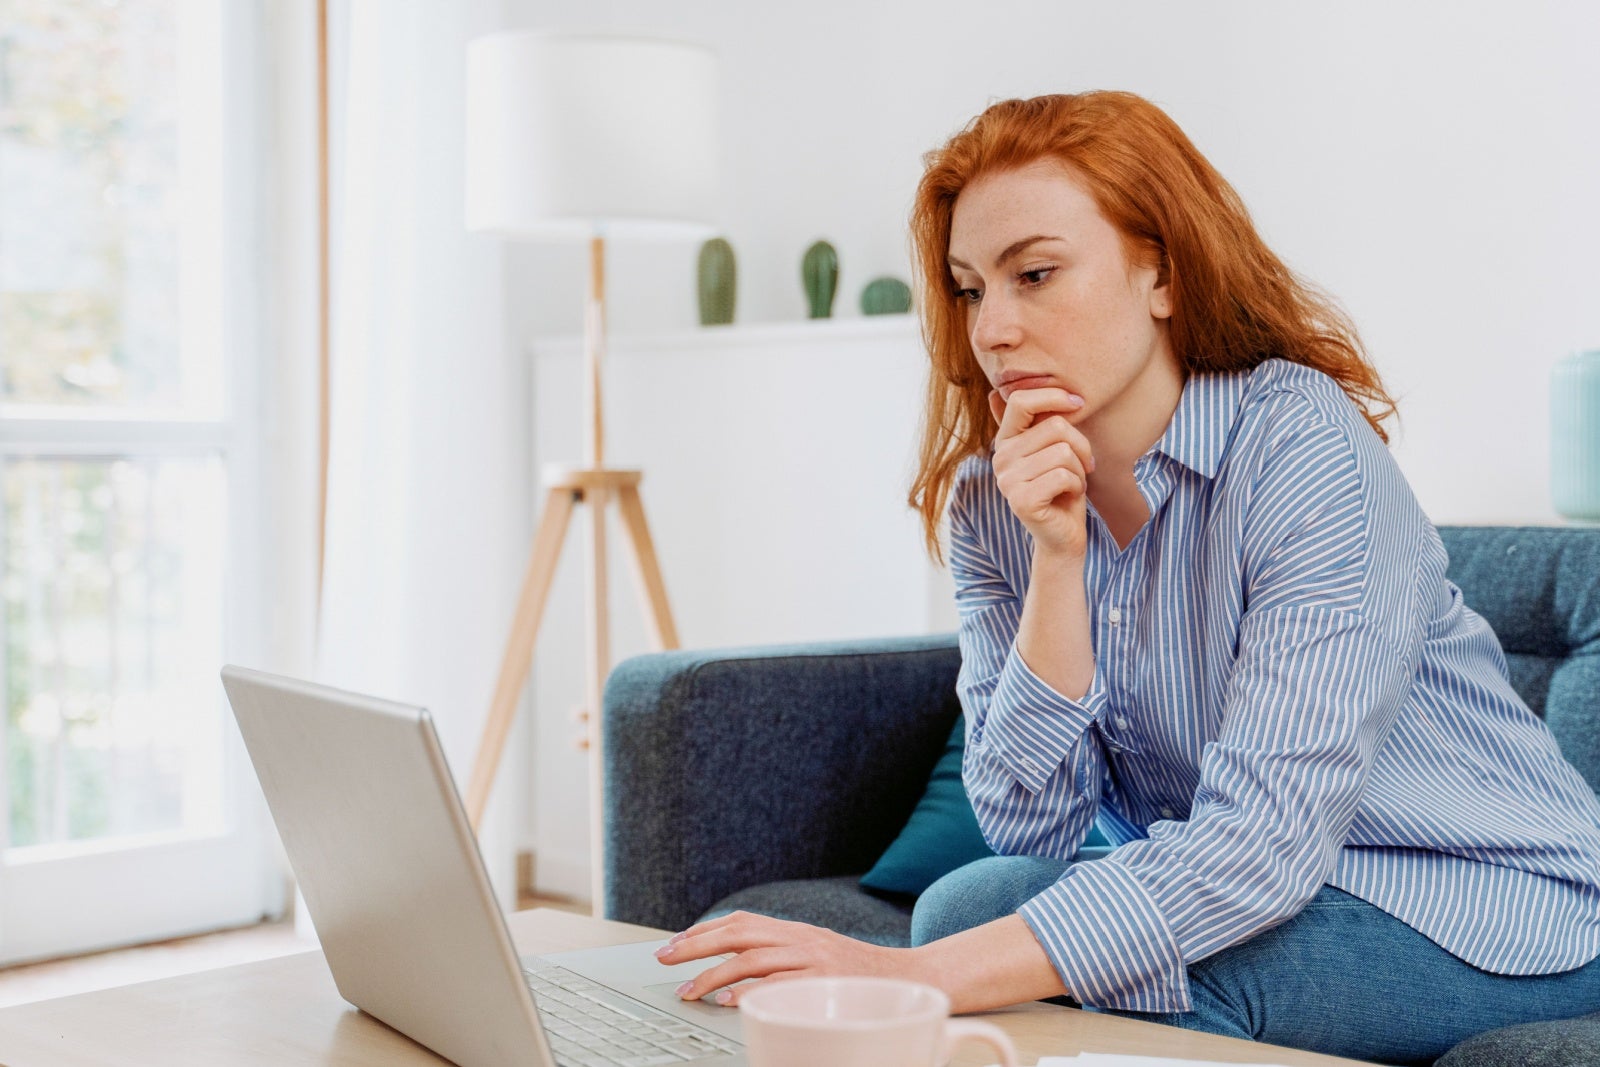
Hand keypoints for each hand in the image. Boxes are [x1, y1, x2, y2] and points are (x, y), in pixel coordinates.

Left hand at [653, 911, 917, 1006]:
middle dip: (696, 945)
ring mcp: (814, 959)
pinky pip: (780, 984)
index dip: (703, 930)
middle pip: (739, 932)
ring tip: (688, 990)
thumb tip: (732, 971)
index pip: (741, 921)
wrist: (912, 980)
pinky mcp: (826, 982)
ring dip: (714, 974)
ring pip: (753, 957)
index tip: (673, 944)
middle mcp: (802, 938)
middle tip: (665, 959)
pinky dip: (750, 991)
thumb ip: (781, 955)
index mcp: (796, 930)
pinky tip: (727, 1001)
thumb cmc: (859, 976)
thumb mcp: (817, 954)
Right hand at [988, 386, 1094, 558]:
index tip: (1079, 403)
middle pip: (1054, 426)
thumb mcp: (1050, 449)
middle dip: (1080, 445)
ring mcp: (1007, 480)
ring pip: (1063, 452)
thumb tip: (992, 393)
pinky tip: (1069, 496)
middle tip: (1081, 465)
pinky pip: (1063, 475)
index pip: (1021, 401)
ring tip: (1073, 482)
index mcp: (1005, 441)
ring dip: (1080, 469)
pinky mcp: (1022, 500)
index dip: (1053, 396)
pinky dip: (1077, 485)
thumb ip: (1033, 422)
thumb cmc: (1062, 488)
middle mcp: (1000, 458)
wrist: (1062, 535)